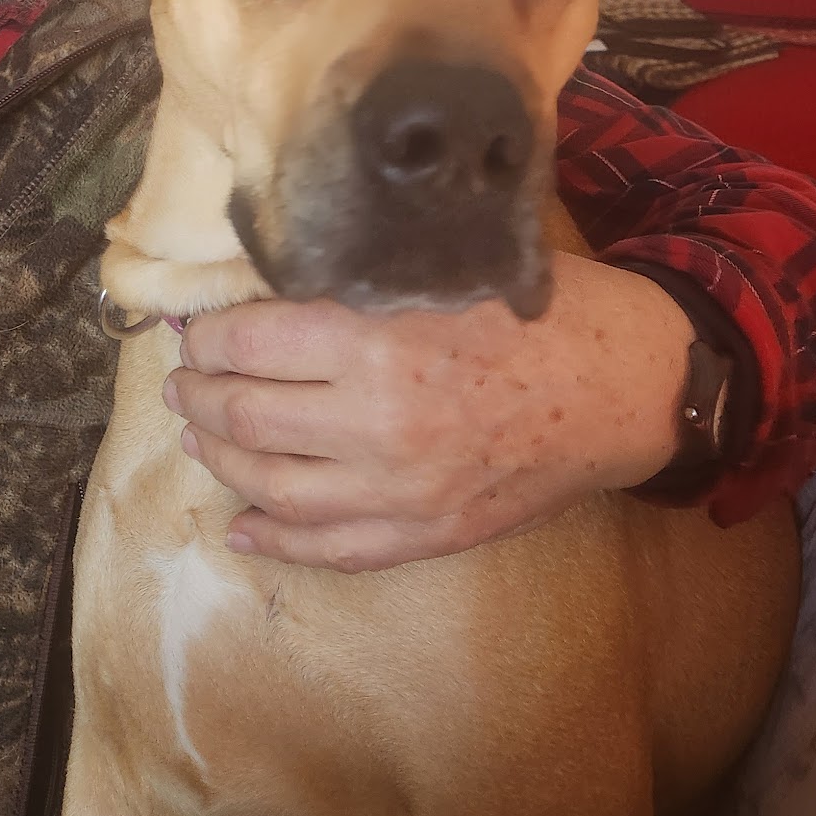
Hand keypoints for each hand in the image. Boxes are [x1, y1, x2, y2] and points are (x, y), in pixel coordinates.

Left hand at [163, 255, 692, 571]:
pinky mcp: (428, 533)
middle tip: (185, 382)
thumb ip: (360, 285)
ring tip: (201, 438)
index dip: (208, 335)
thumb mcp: (444, 267)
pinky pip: (330, 549)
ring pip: (273, 487)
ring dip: (221, 462)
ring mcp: (401, 489)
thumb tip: (267, 292)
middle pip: (247, 417)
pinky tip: (243, 526)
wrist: (631, 384)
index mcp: (378, 339)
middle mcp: (378, 420)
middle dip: (200, 398)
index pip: (249, 340)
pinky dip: (274, 540)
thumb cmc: (541, 309)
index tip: (196, 328)